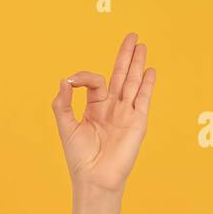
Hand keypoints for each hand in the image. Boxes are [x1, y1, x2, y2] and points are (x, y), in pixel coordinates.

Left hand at [52, 31, 155, 194]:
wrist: (95, 177)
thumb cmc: (80, 157)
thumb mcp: (66, 126)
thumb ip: (63, 103)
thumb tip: (65, 80)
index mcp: (95, 108)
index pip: (95, 82)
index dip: (84, 77)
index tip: (72, 83)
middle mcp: (112, 108)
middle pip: (120, 76)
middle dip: (125, 56)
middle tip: (132, 36)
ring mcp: (126, 114)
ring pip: (132, 82)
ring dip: (137, 64)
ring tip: (142, 45)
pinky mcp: (137, 121)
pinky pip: (143, 99)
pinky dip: (146, 84)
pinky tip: (149, 70)